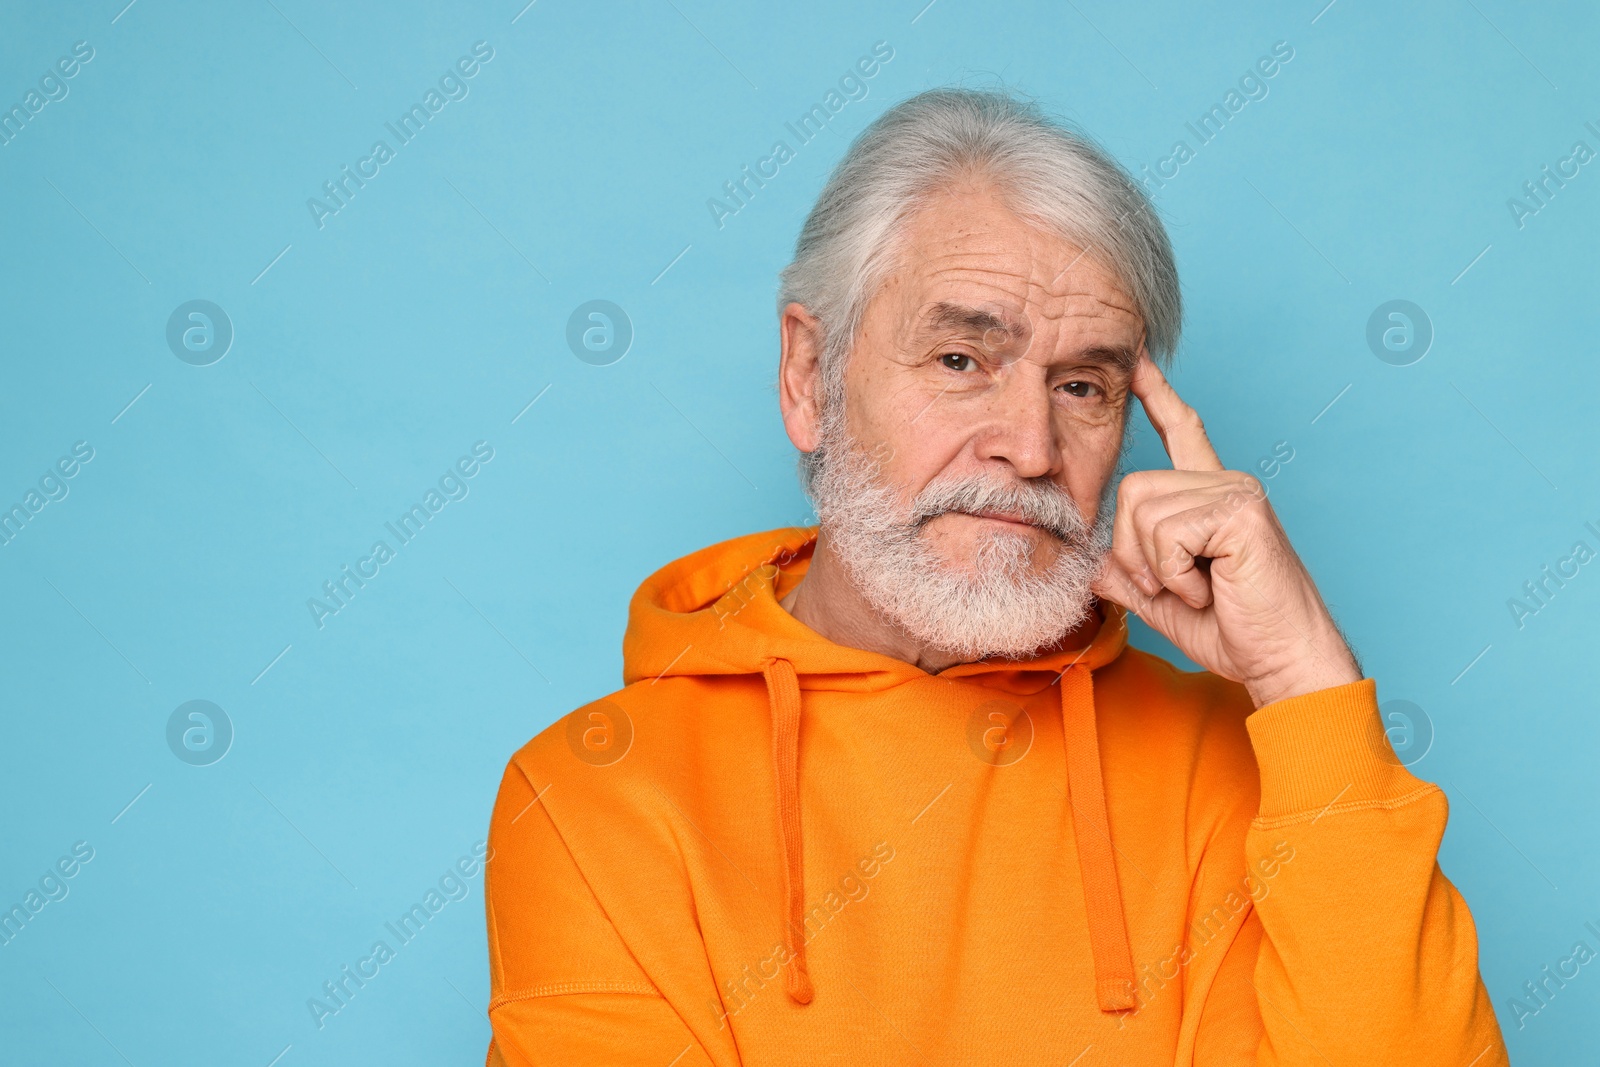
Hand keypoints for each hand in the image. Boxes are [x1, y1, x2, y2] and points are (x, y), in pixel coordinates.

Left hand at [1092, 355, 1361, 707]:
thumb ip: (1130, 577)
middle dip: (1132, 551)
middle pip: (1130, 490)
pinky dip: (1175, 575)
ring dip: (1156, 568)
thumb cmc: (1235, 632)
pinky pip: (1167, 534)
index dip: (1156, 395)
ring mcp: (1236, 492)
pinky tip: (1209, 589)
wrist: (1280, 661)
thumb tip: (1094, 566)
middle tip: (1173, 587)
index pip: (1181, 430)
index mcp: (1210, 496)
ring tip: (1197, 589)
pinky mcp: (1240, 512)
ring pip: (1143, 513)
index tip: (1137, 361)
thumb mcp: (1163, 602)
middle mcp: (1226, 483)